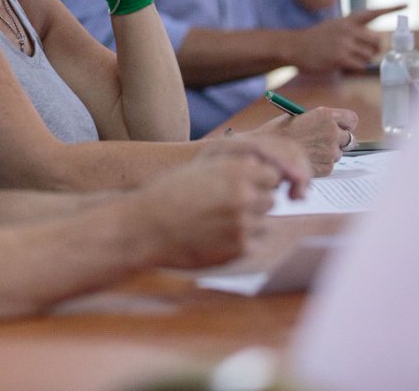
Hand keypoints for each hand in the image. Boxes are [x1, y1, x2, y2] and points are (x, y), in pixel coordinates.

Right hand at [132, 135, 310, 268]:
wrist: (146, 228)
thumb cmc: (167, 194)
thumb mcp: (200, 169)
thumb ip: (232, 168)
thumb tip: (260, 167)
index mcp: (236, 171)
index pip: (272, 176)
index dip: (259, 182)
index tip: (243, 187)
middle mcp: (245, 196)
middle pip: (270, 200)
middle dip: (254, 204)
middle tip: (226, 209)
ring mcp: (244, 225)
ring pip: (263, 224)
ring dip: (248, 225)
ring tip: (216, 224)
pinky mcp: (240, 250)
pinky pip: (253, 244)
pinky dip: (239, 243)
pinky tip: (215, 239)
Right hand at [252, 107, 357, 176]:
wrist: (265, 151)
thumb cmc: (277, 132)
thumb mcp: (298, 117)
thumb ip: (318, 121)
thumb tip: (331, 128)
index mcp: (325, 115)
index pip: (352, 119)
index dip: (345, 124)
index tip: (339, 127)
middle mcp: (332, 132)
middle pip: (349, 138)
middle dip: (339, 140)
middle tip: (324, 142)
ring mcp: (331, 151)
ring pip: (338, 153)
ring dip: (328, 153)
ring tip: (307, 152)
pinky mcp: (327, 167)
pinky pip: (330, 165)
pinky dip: (320, 164)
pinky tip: (305, 160)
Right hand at [289, 6, 404, 72]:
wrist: (294, 46)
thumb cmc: (316, 39)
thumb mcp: (334, 26)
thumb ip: (354, 31)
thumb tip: (376, 44)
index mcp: (348, 20)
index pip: (373, 12)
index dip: (391, 8)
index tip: (407, 4)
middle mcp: (348, 29)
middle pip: (378, 41)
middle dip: (376, 50)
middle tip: (366, 53)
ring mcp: (344, 43)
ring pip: (369, 56)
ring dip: (362, 60)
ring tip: (346, 57)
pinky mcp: (340, 57)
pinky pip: (359, 65)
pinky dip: (354, 67)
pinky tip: (341, 63)